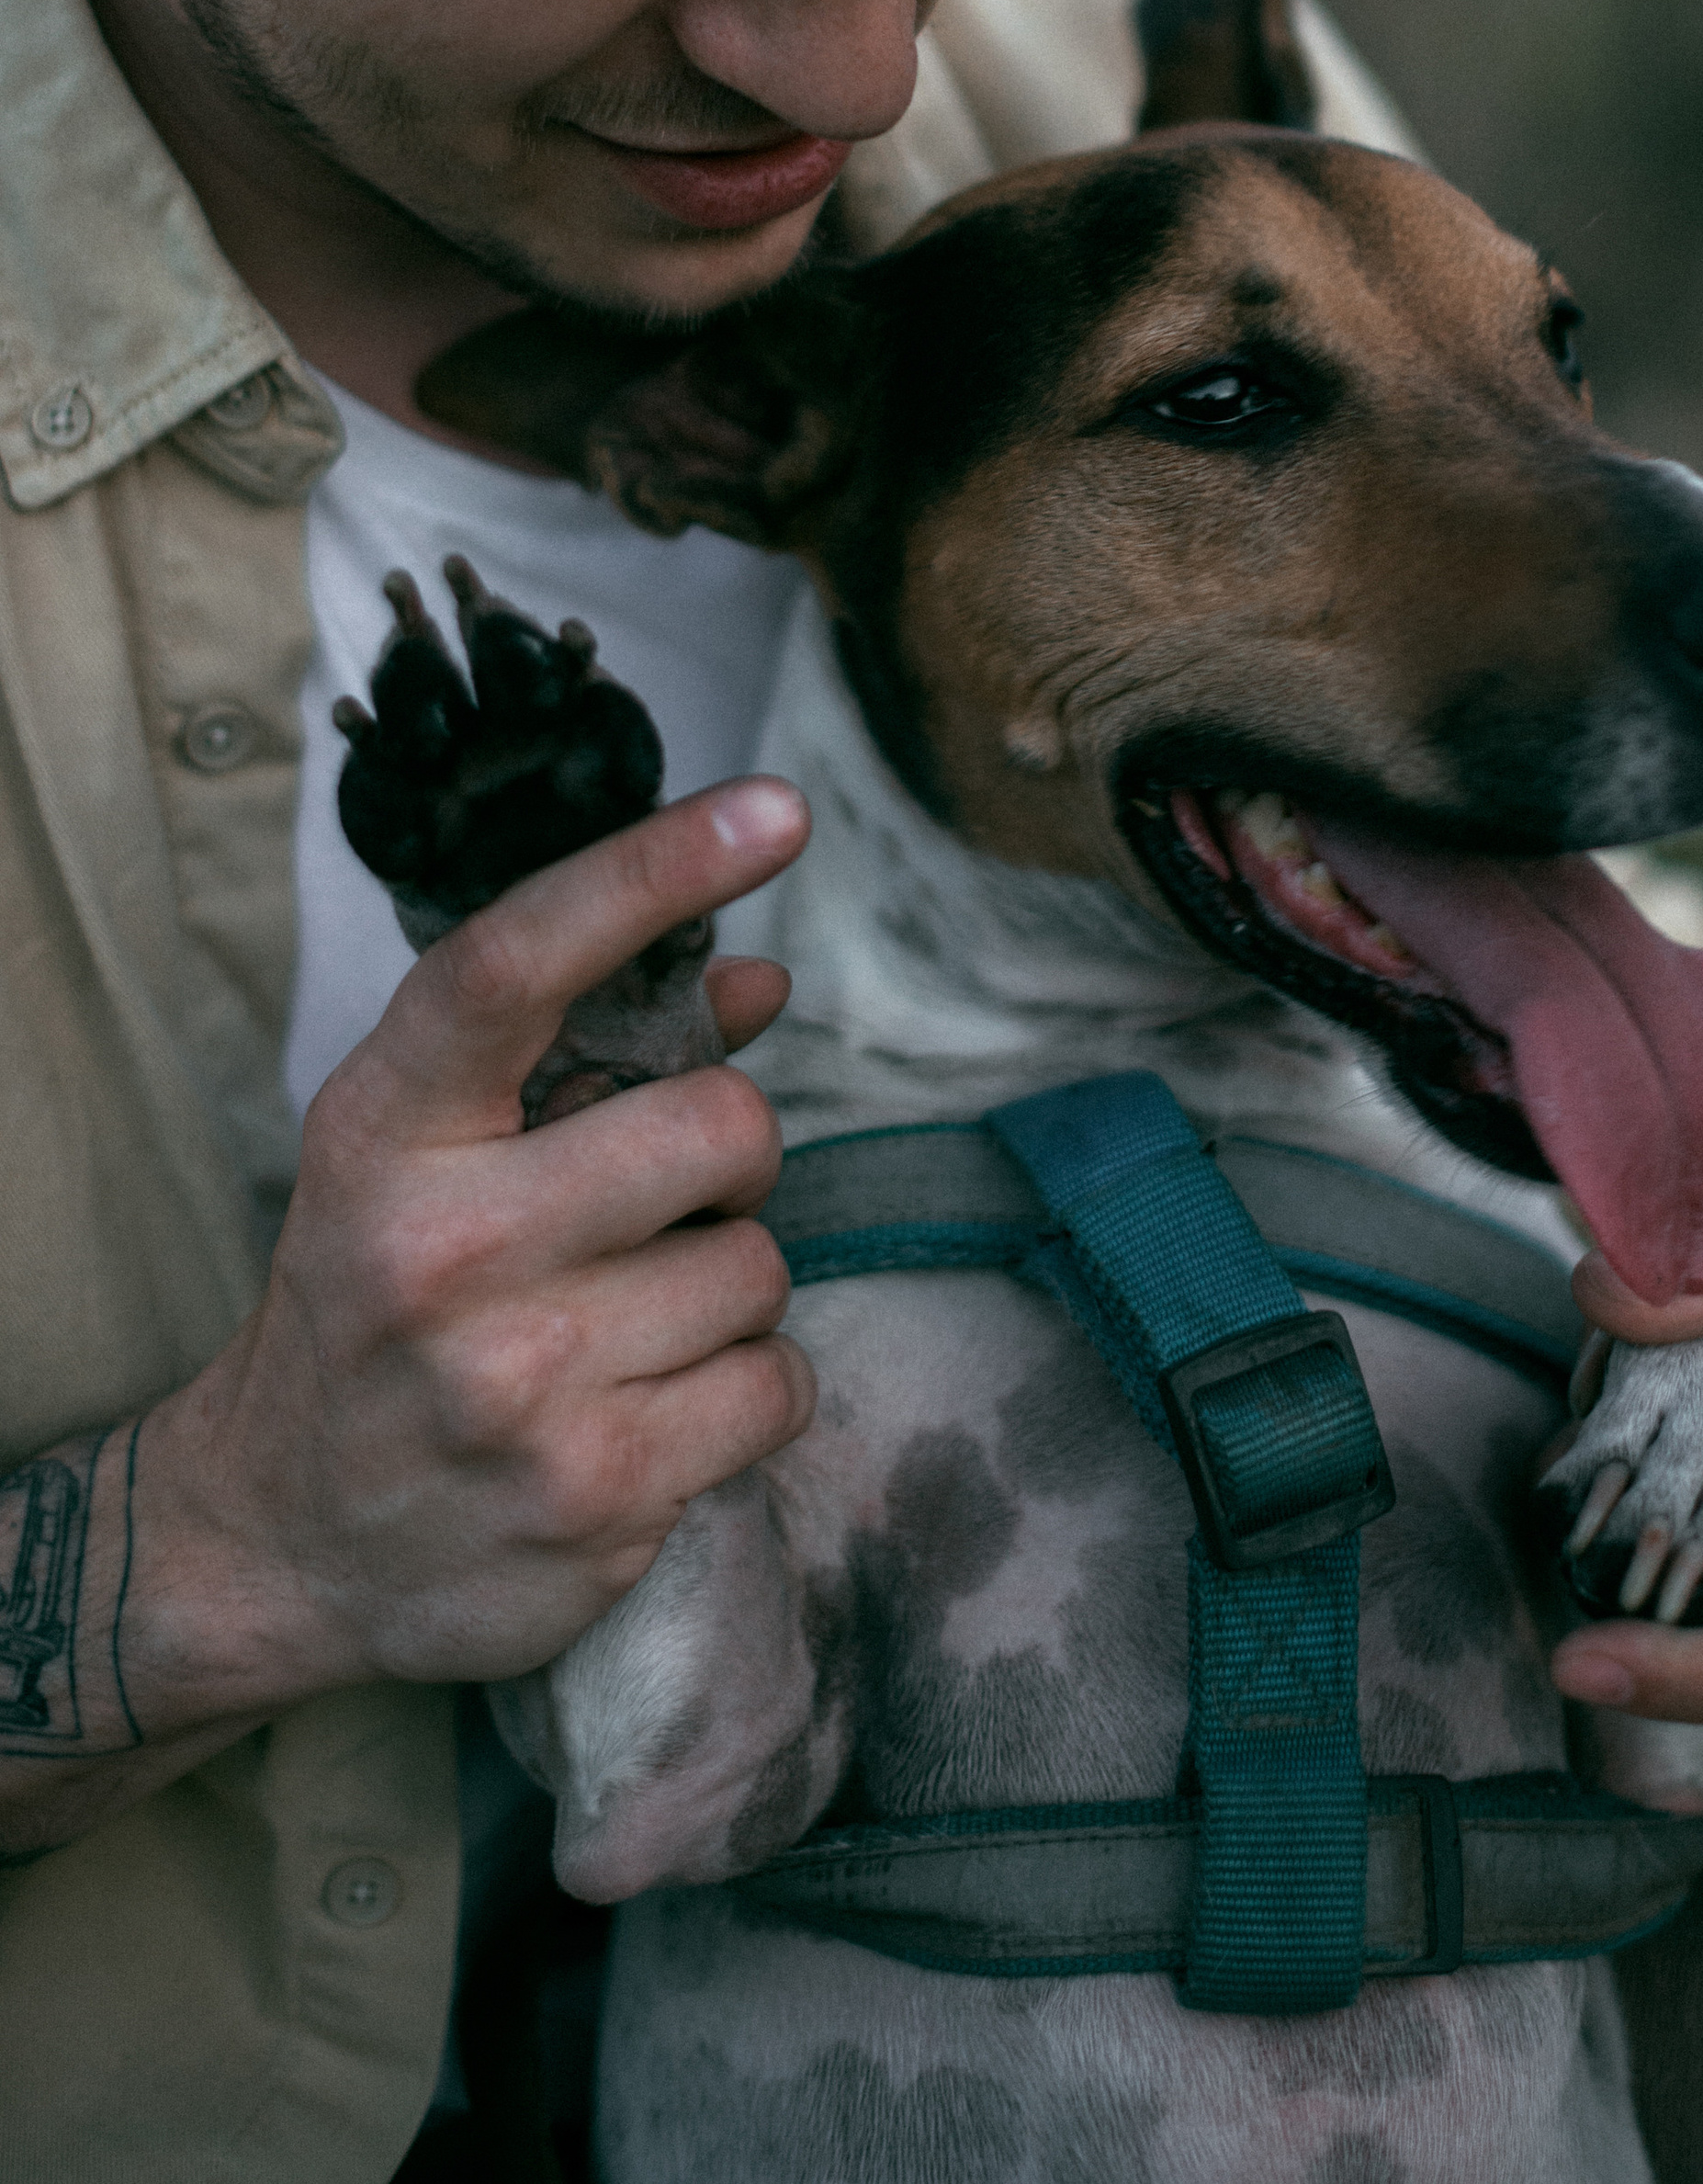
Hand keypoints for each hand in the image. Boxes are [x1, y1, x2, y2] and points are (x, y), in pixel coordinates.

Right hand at [134, 778, 817, 1714]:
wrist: (278, 1541)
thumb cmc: (378, 1309)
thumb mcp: (427, 1157)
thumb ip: (586, 1058)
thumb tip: (756, 981)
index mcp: (387, 1133)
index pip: (519, 964)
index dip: (652, 868)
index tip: (773, 808)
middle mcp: (440, 1251)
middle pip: (718, 1126)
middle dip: (728, 1155)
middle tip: (662, 1201)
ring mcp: (518, 1384)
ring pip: (760, 1265)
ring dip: (726, 1285)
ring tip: (625, 1324)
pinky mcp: (595, 1499)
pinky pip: (777, 1383)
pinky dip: (745, 1389)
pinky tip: (650, 1405)